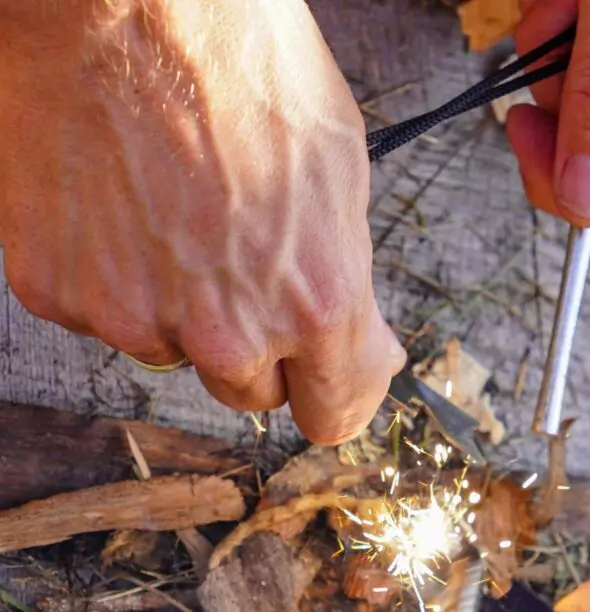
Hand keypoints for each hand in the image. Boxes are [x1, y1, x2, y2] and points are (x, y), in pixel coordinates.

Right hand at [0, 0, 403, 442]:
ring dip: (175, 307)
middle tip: (236, 260)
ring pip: (170, 353)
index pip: (334, 415)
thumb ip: (343, 281)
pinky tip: (116, 204)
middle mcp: (227, 333)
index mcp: (314, 304)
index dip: (332, 395)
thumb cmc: (235, 55)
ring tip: (169, 209)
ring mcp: (137, 319)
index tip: (324, 382)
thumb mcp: (335, 168)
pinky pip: (100, 314)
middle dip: (252, 346)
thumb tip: (361, 345)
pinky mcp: (63, 294)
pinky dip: (109, 275)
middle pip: (248, 392)